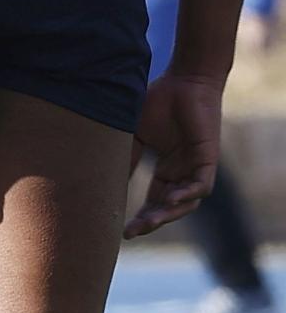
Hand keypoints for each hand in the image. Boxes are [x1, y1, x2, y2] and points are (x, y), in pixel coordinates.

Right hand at [127, 69, 225, 236]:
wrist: (183, 81)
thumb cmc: (157, 102)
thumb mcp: (133, 135)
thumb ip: (126, 158)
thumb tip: (104, 183)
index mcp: (166, 169)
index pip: (153, 201)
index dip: (139, 217)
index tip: (122, 230)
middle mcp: (182, 173)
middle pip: (168, 207)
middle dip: (151, 221)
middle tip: (132, 231)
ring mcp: (196, 168)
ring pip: (187, 203)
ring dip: (169, 214)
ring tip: (149, 221)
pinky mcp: (208, 159)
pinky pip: (201, 186)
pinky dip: (187, 195)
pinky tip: (170, 198)